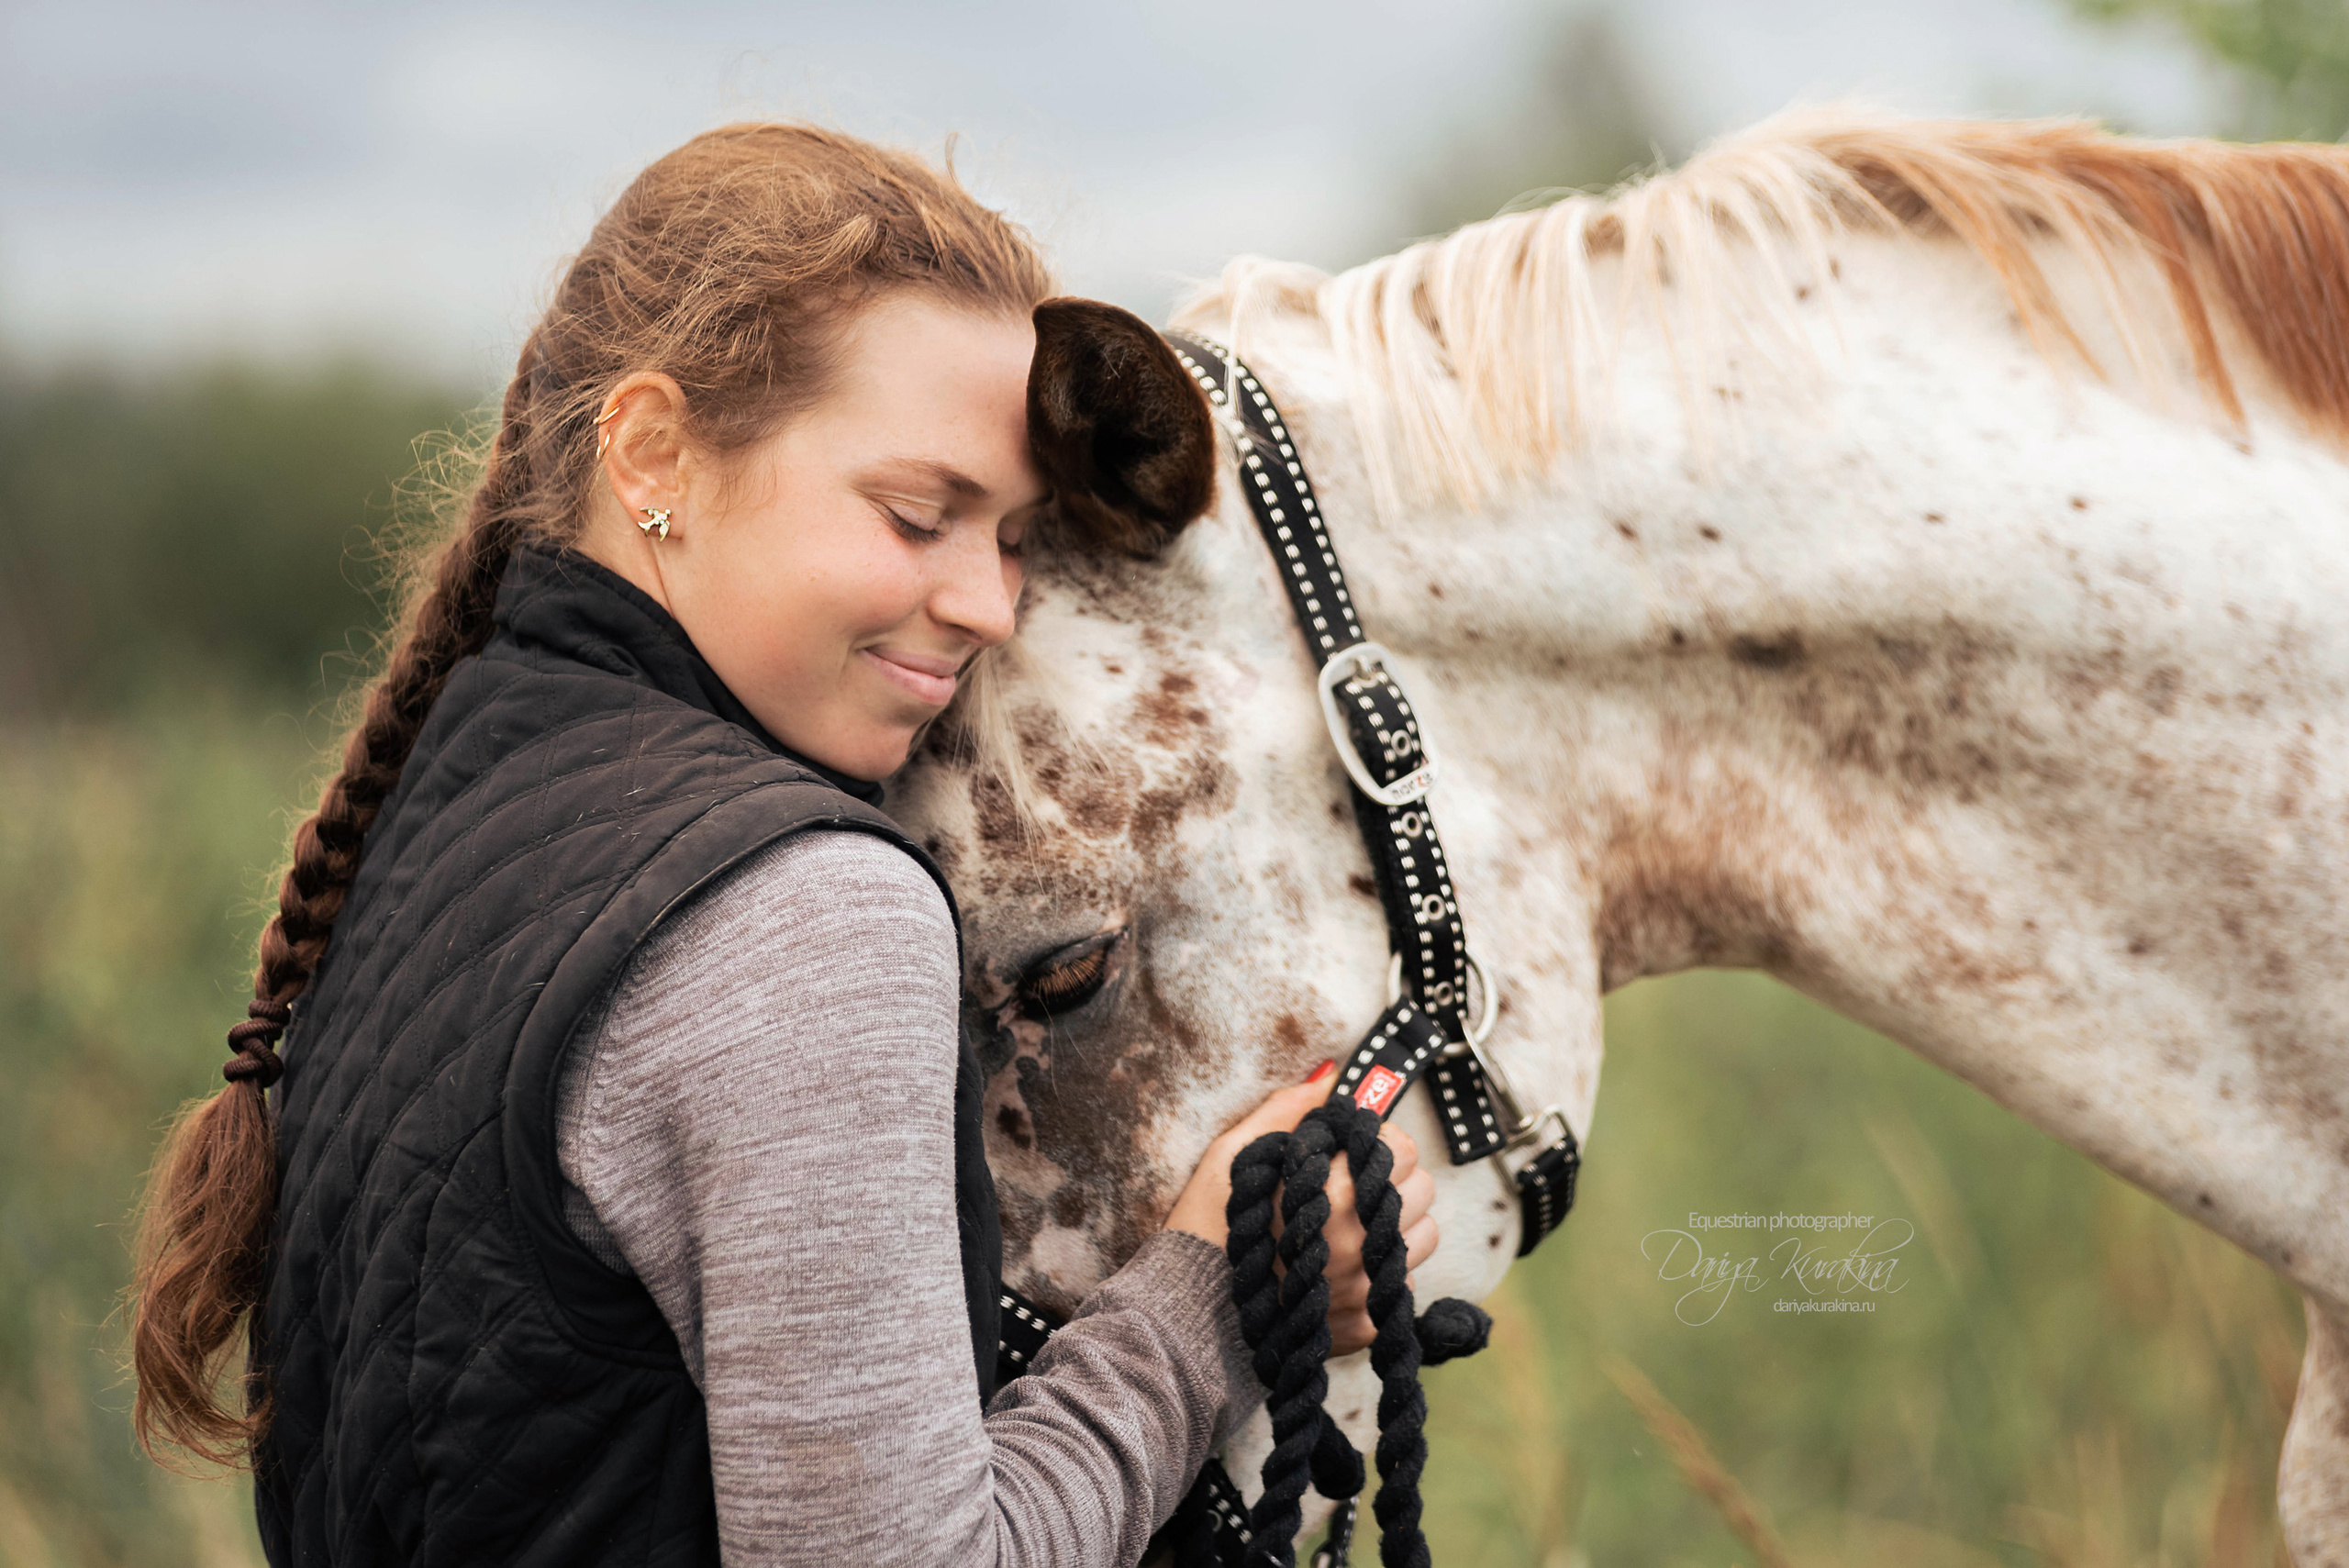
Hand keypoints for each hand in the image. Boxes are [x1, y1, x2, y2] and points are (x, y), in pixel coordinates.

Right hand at [1164, 1062, 1440, 1355]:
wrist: (1190, 1315)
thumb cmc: (1208, 1226)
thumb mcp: (1235, 1154)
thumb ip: (1288, 1110)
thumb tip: (1331, 1076)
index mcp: (1330, 1192)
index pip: (1401, 1149)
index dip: (1377, 1144)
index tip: (1351, 1152)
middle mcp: (1357, 1241)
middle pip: (1422, 1190)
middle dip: (1391, 1182)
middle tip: (1350, 1189)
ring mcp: (1365, 1288)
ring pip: (1423, 1238)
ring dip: (1395, 1228)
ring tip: (1348, 1229)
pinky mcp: (1365, 1324)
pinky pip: (1403, 1286)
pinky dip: (1381, 1275)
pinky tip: (1340, 1270)